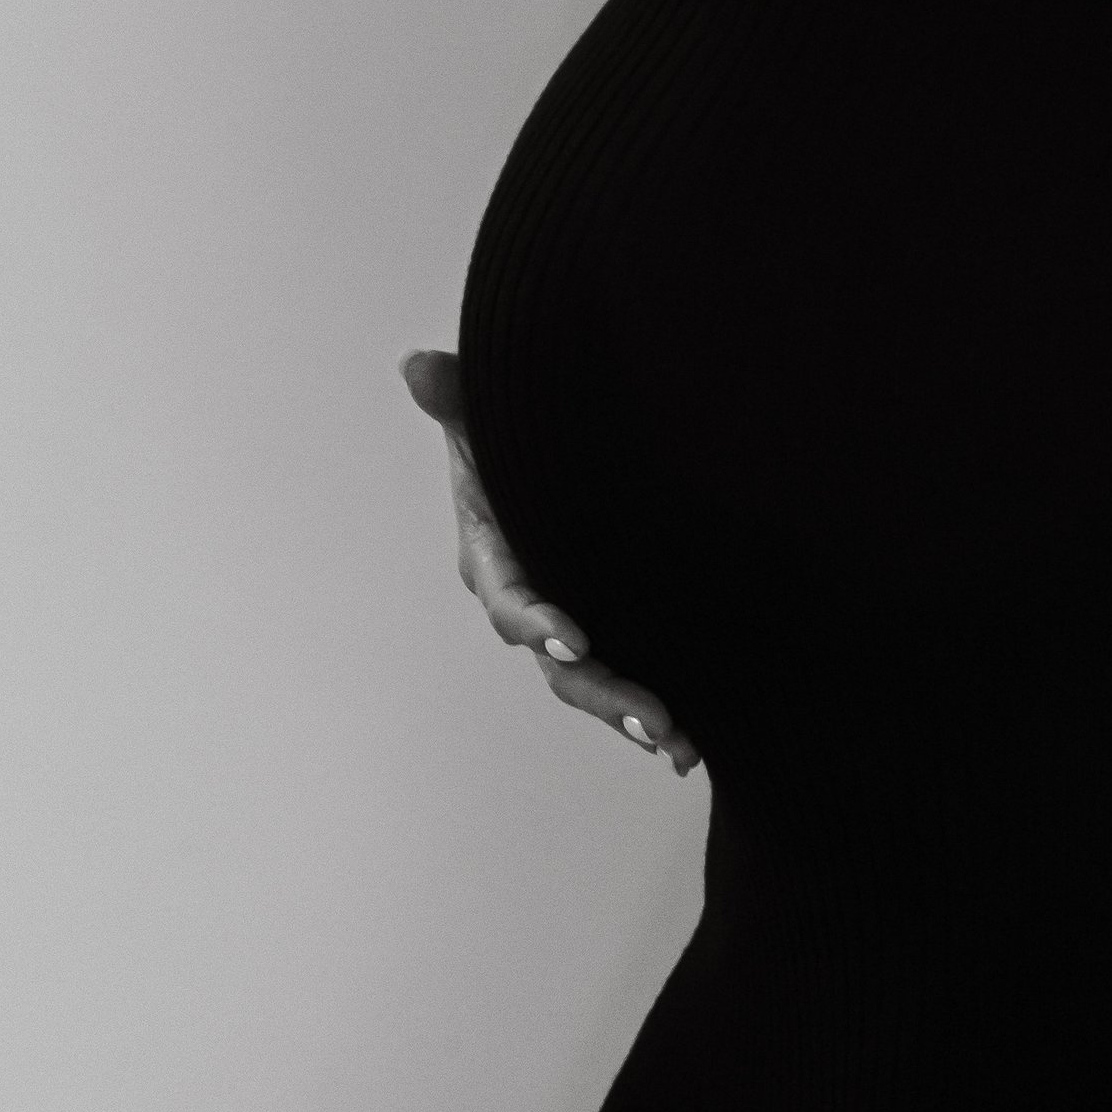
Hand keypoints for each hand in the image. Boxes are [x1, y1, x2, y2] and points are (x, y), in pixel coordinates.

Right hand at [401, 349, 698, 774]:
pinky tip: (693, 744)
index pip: (511, 600)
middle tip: (654, 720)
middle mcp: (529, 603)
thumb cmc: (510, 431)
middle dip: (605, 693)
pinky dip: (653, 711)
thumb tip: (417, 364)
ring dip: (633, 716)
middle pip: (559, 664)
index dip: (538, 621)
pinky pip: (625, 674)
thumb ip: (457, 397)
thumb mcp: (483, 412)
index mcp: (494, 559)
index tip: (573, 637)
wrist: (551, 447)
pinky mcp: (610, 625)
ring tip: (681, 746)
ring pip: (593, 684)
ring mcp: (570, 621)